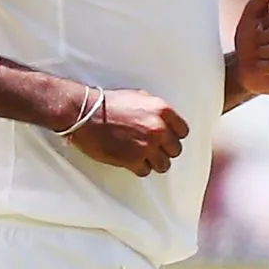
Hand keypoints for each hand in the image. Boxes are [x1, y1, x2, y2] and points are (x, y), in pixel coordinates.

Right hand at [66, 88, 188, 176]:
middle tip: (153, 149)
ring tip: (143, 157)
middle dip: (164, 150)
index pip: (183, 131)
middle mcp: (158, 129)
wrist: (85, 113)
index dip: (174, 136)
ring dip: (154, 162)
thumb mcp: (138, 97)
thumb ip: (155, 111)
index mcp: (161, 110)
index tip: (167, 139)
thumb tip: (164, 122)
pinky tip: (131, 161)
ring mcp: (146, 146)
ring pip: (164, 165)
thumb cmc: (107, 103)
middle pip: (175, 150)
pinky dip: (139, 168)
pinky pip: (145, 171)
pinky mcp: (133, 160)